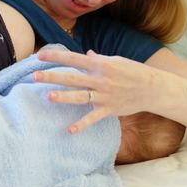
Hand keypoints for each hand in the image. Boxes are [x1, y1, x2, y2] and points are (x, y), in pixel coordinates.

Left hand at [34, 49, 155, 133]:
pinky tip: (70, 130)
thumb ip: (98, 60)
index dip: (56, 57)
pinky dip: (82, 125)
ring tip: (48, 97)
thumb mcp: (116, 61)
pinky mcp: (108, 109)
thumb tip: (86, 55)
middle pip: (72, 77)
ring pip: (80, 96)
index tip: (39, 55)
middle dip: (53, 76)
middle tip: (34, 76)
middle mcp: (100, 79)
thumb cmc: (133, 72)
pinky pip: (93, 118)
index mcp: (100, 65)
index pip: (74, 58)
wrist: (152, 88)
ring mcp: (104, 95)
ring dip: (64, 97)